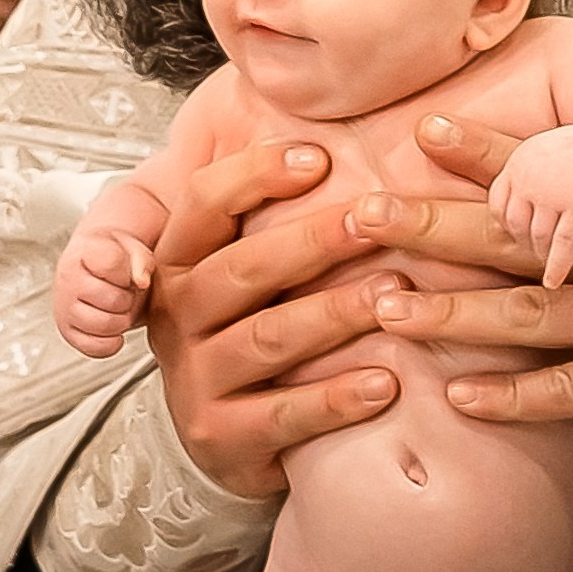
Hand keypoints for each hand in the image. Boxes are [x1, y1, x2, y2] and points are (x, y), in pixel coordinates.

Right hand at [55, 226, 153, 359]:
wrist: (97, 268)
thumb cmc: (118, 260)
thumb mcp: (136, 252)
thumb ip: (142, 263)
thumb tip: (141, 282)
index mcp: (83, 253)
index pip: (112, 265)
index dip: (128, 273)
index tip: (126, 272)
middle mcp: (68, 280)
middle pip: (113, 300)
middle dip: (128, 299)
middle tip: (125, 292)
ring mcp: (64, 307)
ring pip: (104, 325)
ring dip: (121, 320)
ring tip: (119, 308)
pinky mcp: (67, 331)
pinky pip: (93, 348)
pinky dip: (110, 344)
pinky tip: (116, 331)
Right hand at [145, 141, 411, 500]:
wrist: (232, 441)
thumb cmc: (252, 331)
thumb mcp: (245, 272)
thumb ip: (266, 214)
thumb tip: (333, 129)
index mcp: (178, 263)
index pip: (204, 204)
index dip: (256, 175)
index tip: (319, 155)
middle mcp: (176, 317)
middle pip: (242, 270)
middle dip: (312, 240)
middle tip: (378, 218)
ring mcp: (195, 381)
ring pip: (268, 339)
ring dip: (334, 314)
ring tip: (395, 295)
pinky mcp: (221, 439)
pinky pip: (283, 415)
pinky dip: (335, 399)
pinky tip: (386, 383)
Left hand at [353, 112, 572, 431]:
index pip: (553, 173)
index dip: (486, 153)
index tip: (424, 129)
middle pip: (517, 239)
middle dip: (434, 228)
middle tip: (362, 216)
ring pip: (529, 314)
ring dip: (452, 314)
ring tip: (383, 309)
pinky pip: (571, 389)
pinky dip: (514, 397)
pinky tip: (459, 396)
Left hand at [489, 124, 572, 287]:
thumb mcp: (542, 154)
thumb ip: (522, 179)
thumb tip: (499, 220)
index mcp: (520, 163)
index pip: (498, 205)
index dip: (507, 224)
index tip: (519, 233)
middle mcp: (533, 177)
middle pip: (516, 224)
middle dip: (525, 241)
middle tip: (536, 249)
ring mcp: (556, 193)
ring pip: (539, 236)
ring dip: (542, 253)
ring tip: (549, 258)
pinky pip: (563, 245)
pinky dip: (557, 266)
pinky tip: (553, 281)